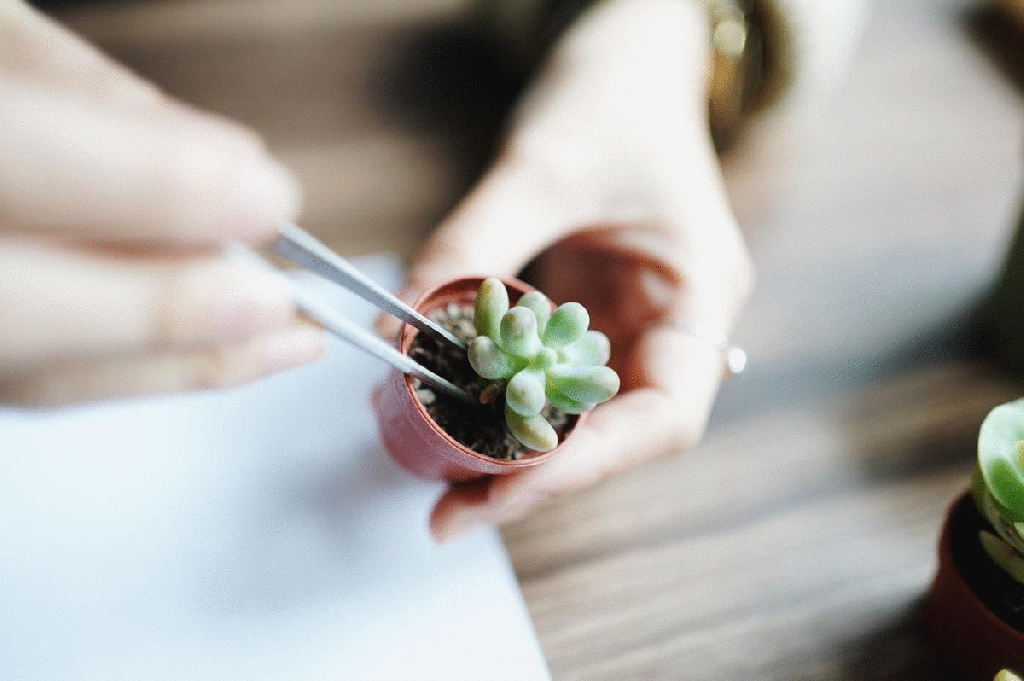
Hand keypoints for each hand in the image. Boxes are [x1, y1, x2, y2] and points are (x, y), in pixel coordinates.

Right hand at [0, 1, 323, 405]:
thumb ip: (82, 94)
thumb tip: (222, 159)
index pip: (19, 164)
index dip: (152, 187)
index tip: (265, 193)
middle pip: (15, 308)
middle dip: (163, 309)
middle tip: (278, 301)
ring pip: (32, 376)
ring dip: (176, 363)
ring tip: (284, 341)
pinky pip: (35, 384)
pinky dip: (139, 368)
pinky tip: (221, 351)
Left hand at [379, 0, 752, 539]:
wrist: (632, 56)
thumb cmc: (613, 94)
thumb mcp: (542, 165)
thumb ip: (473, 246)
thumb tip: (401, 326)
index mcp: (701, 292)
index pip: (664, 415)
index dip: (589, 463)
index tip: (507, 484)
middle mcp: (675, 323)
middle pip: (620, 434)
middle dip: (538, 476)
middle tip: (453, 507)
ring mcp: (634, 321)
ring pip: (583, 415)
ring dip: (515, 449)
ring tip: (441, 475)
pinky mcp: (593, 313)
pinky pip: (552, 373)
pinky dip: (502, 399)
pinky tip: (452, 413)